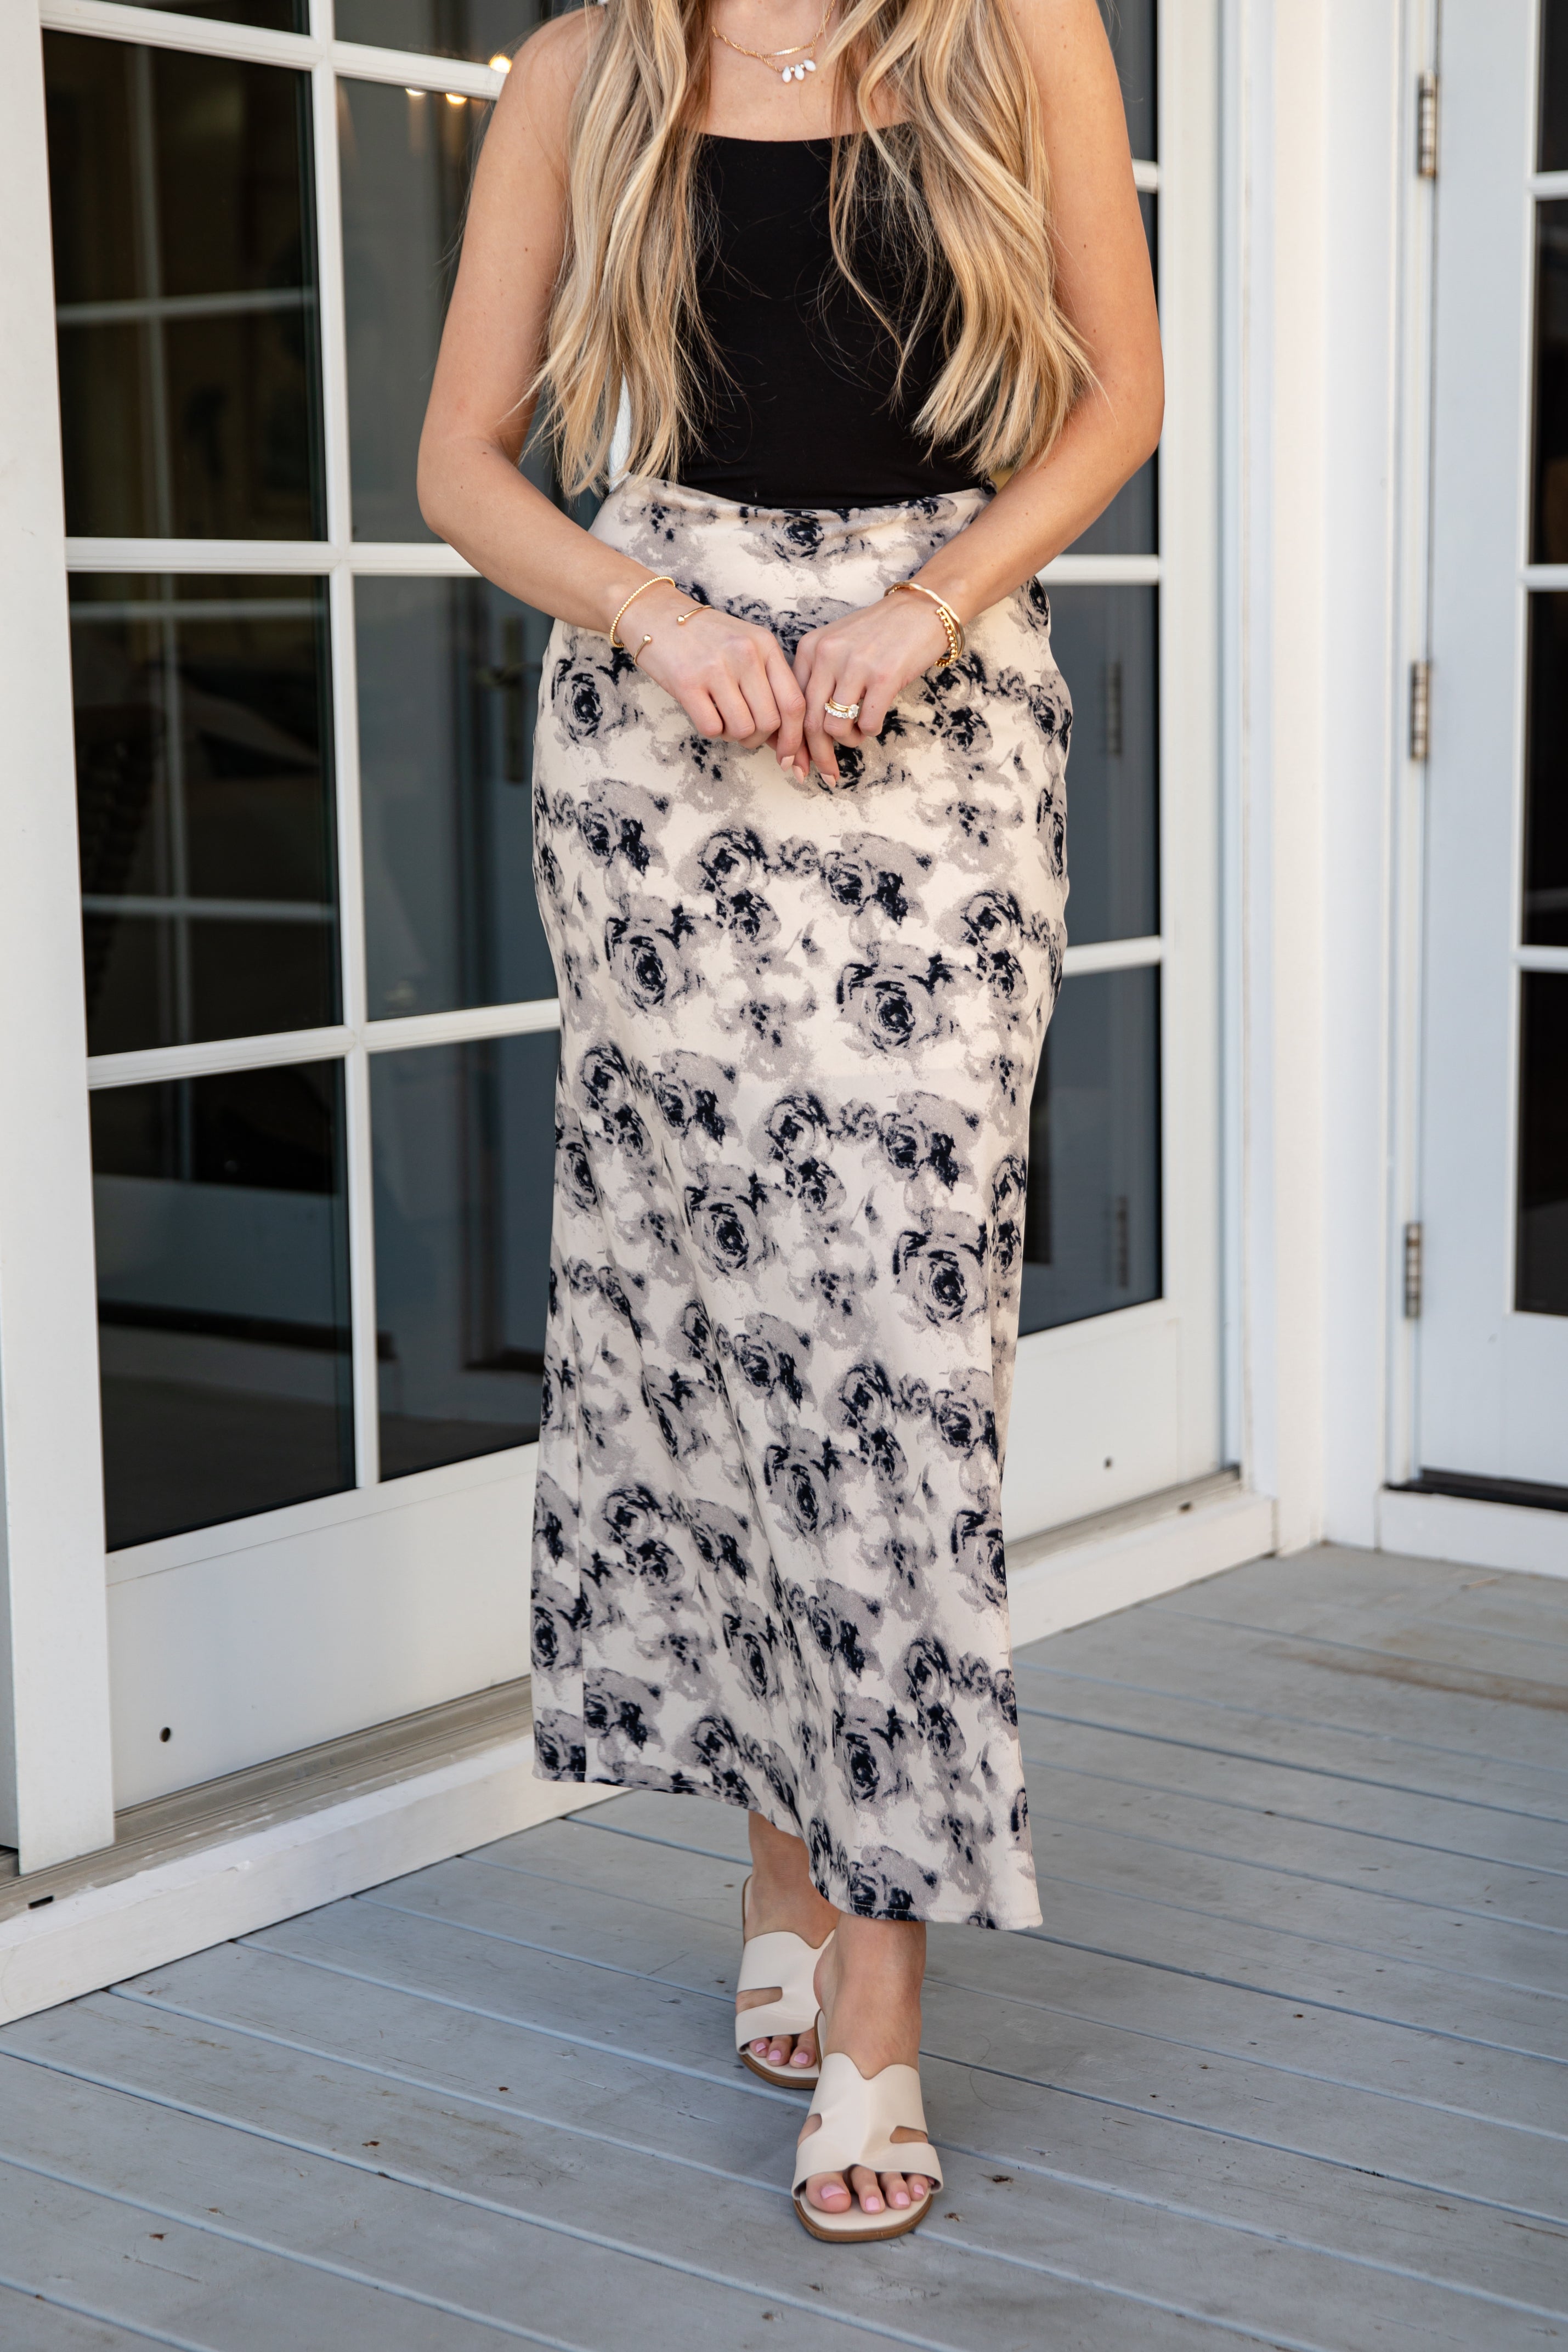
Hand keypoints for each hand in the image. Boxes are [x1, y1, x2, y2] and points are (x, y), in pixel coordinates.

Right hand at [619, 582, 806, 771]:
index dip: (794, 738)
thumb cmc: (705, 638)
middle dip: (759, 738)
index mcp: (765, 644)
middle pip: (769, 722)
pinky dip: (711, 730)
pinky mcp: (687, 683)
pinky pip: (712, 728)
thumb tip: (786, 740)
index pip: (793, 702)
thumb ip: (768, 684)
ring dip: (733, 735)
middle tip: (744, 731)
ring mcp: (716, 667)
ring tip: (722, 718)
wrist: (657, 615)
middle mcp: (745, 653)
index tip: (788, 756)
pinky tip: (705, 712)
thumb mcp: (746, 648)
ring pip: (743, 729)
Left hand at [793, 593, 953, 784]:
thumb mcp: (838, 646)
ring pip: (834, 727)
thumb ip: (818, 678)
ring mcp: (855, 665)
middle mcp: (827, 655)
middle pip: (809, 722)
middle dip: (815, 756)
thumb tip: (805, 729)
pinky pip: (866, 724)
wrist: (921, 609)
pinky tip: (874, 723)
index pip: (791, 705)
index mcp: (810, 648)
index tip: (794, 763)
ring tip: (857, 735)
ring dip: (847, 741)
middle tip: (825, 774)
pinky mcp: (883, 676)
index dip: (792, 741)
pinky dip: (869, 732)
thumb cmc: (880, 634)